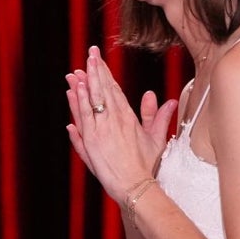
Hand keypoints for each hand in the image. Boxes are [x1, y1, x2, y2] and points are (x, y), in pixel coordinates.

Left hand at [65, 46, 176, 200]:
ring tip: (77, 68)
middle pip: (103, 89)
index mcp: (129, 117)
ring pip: (92, 100)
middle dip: (96, 70)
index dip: (106, 74)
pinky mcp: (92, 140)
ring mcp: (103, 129)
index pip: (115, 90)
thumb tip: (164, 99)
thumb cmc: (146, 166)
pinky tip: (74, 89)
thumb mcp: (155, 139)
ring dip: (84, 83)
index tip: (99, 60)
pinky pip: (84, 116)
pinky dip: (79, 102)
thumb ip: (157, 117)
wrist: (136, 185)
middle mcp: (115, 120)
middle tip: (89, 53)